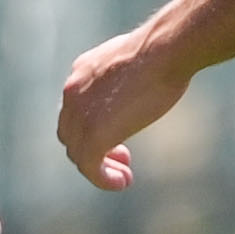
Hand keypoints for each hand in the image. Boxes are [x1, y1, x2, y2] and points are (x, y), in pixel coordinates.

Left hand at [56, 28, 186, 191]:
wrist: (163, 51)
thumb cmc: (163, 51)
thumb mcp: (135, 60)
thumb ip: (126, 75)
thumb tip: (144, 79)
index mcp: (81, 73)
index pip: (75, 109)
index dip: (92, 128)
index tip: (118, 137)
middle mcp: (72, 92)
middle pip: (71, 133)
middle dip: (94, 149)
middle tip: (124, 159)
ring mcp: (79, 115)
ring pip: (78, 153)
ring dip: (99, 168)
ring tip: (124, 177)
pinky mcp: (93, 135)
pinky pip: (89, 166)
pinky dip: (102, 178)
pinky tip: (121, 183)